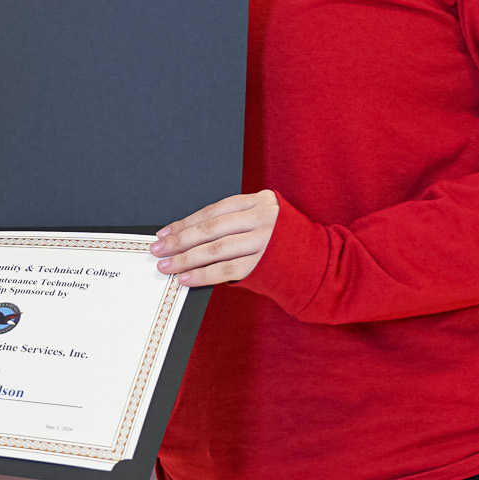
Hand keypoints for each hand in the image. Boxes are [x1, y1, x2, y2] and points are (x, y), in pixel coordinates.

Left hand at [151, 190, 278, 286]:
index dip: (187, 221)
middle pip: (211, 228)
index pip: (214, 210)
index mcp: (260, 200)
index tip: (166, 231)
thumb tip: (191, 239)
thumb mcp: (264, 222)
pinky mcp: (264, 264)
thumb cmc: (287, 245)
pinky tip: (186, 278)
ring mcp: (264, 240)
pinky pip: (226, 270)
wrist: (321, 264)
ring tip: (166, 265)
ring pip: (215, 249)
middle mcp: (262, 217)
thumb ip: (235, 225)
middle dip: (180, 239)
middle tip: (158, 248)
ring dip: (186, 259)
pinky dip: (203, 275)